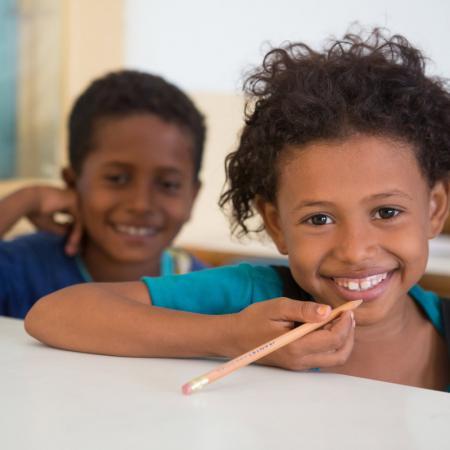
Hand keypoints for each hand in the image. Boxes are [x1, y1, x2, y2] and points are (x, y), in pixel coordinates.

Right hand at [25, 186, 82, 255]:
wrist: (24, 201)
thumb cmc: (34, 212)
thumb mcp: (51, 225)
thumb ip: (63, 230)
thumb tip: (76, 240)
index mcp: (68, 201)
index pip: (76, 220)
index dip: (73, 235)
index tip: (70, 247)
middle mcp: (74, 198)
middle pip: (81, 222)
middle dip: (78, 238)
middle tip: (73, 252)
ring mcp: (76, 198)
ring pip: (81, 223)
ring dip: (76, 238)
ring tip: (70, 251)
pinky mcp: (74, 201)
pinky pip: (79, 221)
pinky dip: (76, 234)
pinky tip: (71, 243)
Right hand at [228, 298, 354, 370]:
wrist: (234, 337)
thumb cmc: (253, 320)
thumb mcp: (277, 307)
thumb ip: (303, 310)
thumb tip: (328, 311)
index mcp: (296, 347)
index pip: (333, 339)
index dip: (345, 323)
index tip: (346, 308)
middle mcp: (300, 361)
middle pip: (339, 354)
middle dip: (349, 334)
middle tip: (347, 315)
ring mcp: (299, 365)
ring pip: (333, 358)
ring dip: (342, 340)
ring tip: (338, 320)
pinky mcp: (297, 363)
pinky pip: (322, 357)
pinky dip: (331, 343)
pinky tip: (324, 327)